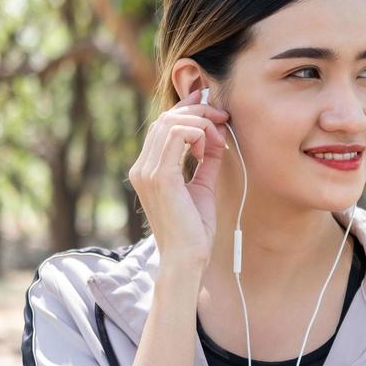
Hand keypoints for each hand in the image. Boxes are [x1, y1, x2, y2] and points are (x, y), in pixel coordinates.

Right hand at [126, 87, 229, 267]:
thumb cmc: (194, 229)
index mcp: (146, 170)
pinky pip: (179, 135)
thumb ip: (206, 161)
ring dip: (202, 123)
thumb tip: (217, 136)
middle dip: (198, 111)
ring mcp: (148, 171)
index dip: (186, 109)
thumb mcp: (202, 187)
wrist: (187, 258)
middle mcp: (141, 168)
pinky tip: (210, 149)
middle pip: (165, 118)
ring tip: (219, 139)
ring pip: (171, 122)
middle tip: (223, 118)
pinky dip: (200, 133)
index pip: (161, 126)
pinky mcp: (161, 176)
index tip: (211, 107)